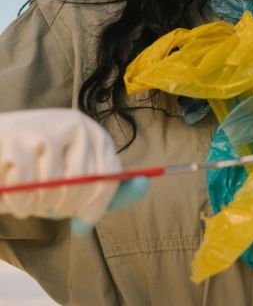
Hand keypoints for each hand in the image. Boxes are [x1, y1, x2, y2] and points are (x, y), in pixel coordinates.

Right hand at [0, 109, 146, 229]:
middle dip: (66, 206)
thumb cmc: (39, 170)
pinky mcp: (17, 138)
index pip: (110, 174)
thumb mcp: (75, 180)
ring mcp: (47, 128)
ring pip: (54, 184)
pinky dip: (20, 202)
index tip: (84, 220)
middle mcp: (77, 125)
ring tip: (32, 199)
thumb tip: (143, 186)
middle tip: (51, 207)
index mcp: (96, 135)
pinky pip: (26, 186)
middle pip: (84, 181)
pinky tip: (14, 195)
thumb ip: (104, 188)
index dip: (98, 204)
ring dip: (39, 204)